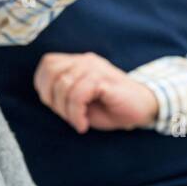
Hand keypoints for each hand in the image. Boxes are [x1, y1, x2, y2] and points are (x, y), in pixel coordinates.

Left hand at [34, 53, 159, 132]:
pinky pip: (79, 93)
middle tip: (66, 116)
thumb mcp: (81, 102)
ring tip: (78, 122)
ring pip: (64, 84)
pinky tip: (83, 124)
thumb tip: (46, 96)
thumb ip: (63, 95)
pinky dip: (76, 113)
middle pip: (52, 72)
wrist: (143, 109)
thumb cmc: (111, 108)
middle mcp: (86, 61)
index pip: (48, 63)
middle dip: (53, 99)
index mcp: (79, 62)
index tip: (55, 107)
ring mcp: (96, 68)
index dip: (43, 86)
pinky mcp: (104, 80)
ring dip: (66, 110)